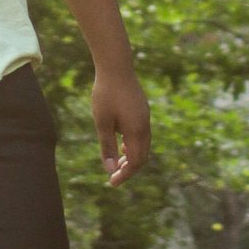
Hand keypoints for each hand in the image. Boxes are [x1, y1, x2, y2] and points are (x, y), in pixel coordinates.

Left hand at [92, 65, 149, 185]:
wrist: (116, 66)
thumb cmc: (106, 94)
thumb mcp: (102, 122)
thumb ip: (106, 147)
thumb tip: (109, 169)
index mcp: (137, 131)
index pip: (135, 162)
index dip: (124, 175)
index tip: (111, 183)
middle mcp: (145, 126)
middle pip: (142, 156)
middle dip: (128, 169)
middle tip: (113, 176)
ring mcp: (145, 117)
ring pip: (143, 145)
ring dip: (131, 157)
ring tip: (116, 163)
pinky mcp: (142, 110)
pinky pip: (141, 134)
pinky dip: (132, 145)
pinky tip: (120, 145)